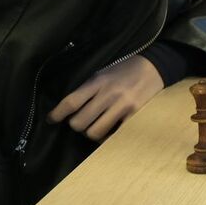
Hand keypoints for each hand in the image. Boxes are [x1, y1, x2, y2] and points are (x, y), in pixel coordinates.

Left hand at [47, 55, 163, 141]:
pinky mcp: (135, 115)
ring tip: (94, 127)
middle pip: (79, 122)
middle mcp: (108, 94)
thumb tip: (69, 109)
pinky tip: (109, 133)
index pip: (71, 102)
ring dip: (91, 133)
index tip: (51, 120)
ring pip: (94, 132)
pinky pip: (114, 135)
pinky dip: (108, 137)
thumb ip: (88, 89)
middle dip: (76, 125)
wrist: (154, 67)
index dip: (57, 114)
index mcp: (97, 82)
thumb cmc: (124, 70)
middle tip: (80, 122)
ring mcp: (123, 105)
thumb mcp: (103, 73)